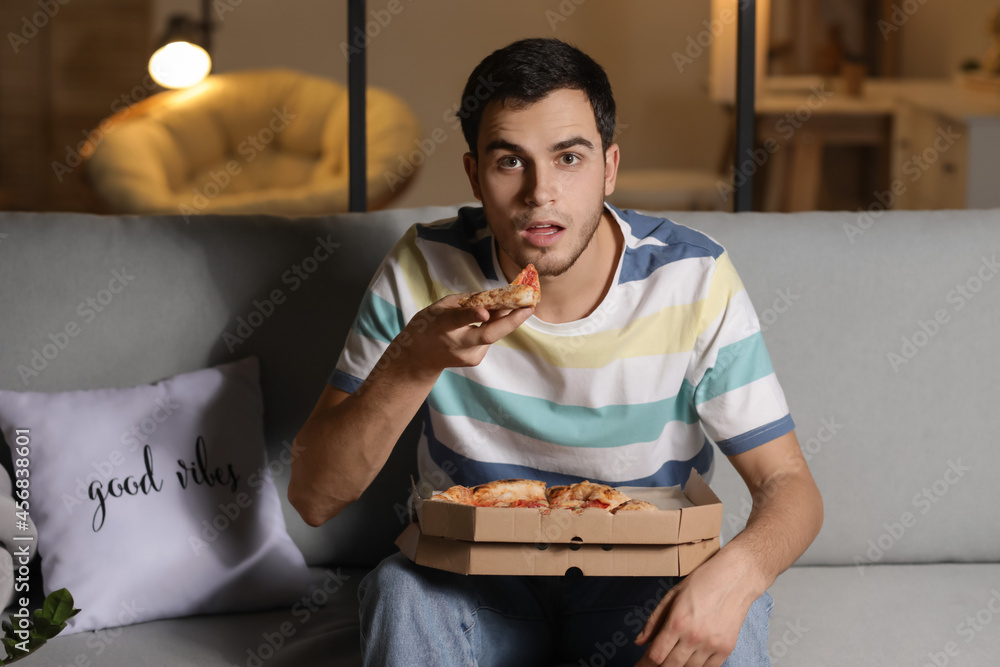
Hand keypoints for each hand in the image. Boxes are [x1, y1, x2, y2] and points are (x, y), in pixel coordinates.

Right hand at [394, 294, 532, 379]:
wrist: (419, 357)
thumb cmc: (429, 325)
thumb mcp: (441, 307)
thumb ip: (467, 302)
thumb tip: (496, 296)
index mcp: (442, 325)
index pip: (457, 320)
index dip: (471, 315)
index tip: (485, 311)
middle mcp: (457, 344)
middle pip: (488, 335)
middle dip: (511, 321)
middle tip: (529, 307)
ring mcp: (468, 355)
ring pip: (493, 334)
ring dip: (507, 318)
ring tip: (521, 302)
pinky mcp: (475, 360)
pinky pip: (490, 338)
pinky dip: (495, 325)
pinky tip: (494, 317)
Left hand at [633, 550, 757, 666]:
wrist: (736, 578)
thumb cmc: (703, 582)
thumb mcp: (672, 595)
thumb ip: (654, 620)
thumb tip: (639, 641)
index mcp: (677, 622)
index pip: (656, 655)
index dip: (644, 664)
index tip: (640, 665)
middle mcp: (694, 637)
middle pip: (670, 666)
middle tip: (654, 664)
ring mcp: (712, 645)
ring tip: (672, 660)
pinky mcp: (726, 649)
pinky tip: (690, 662)